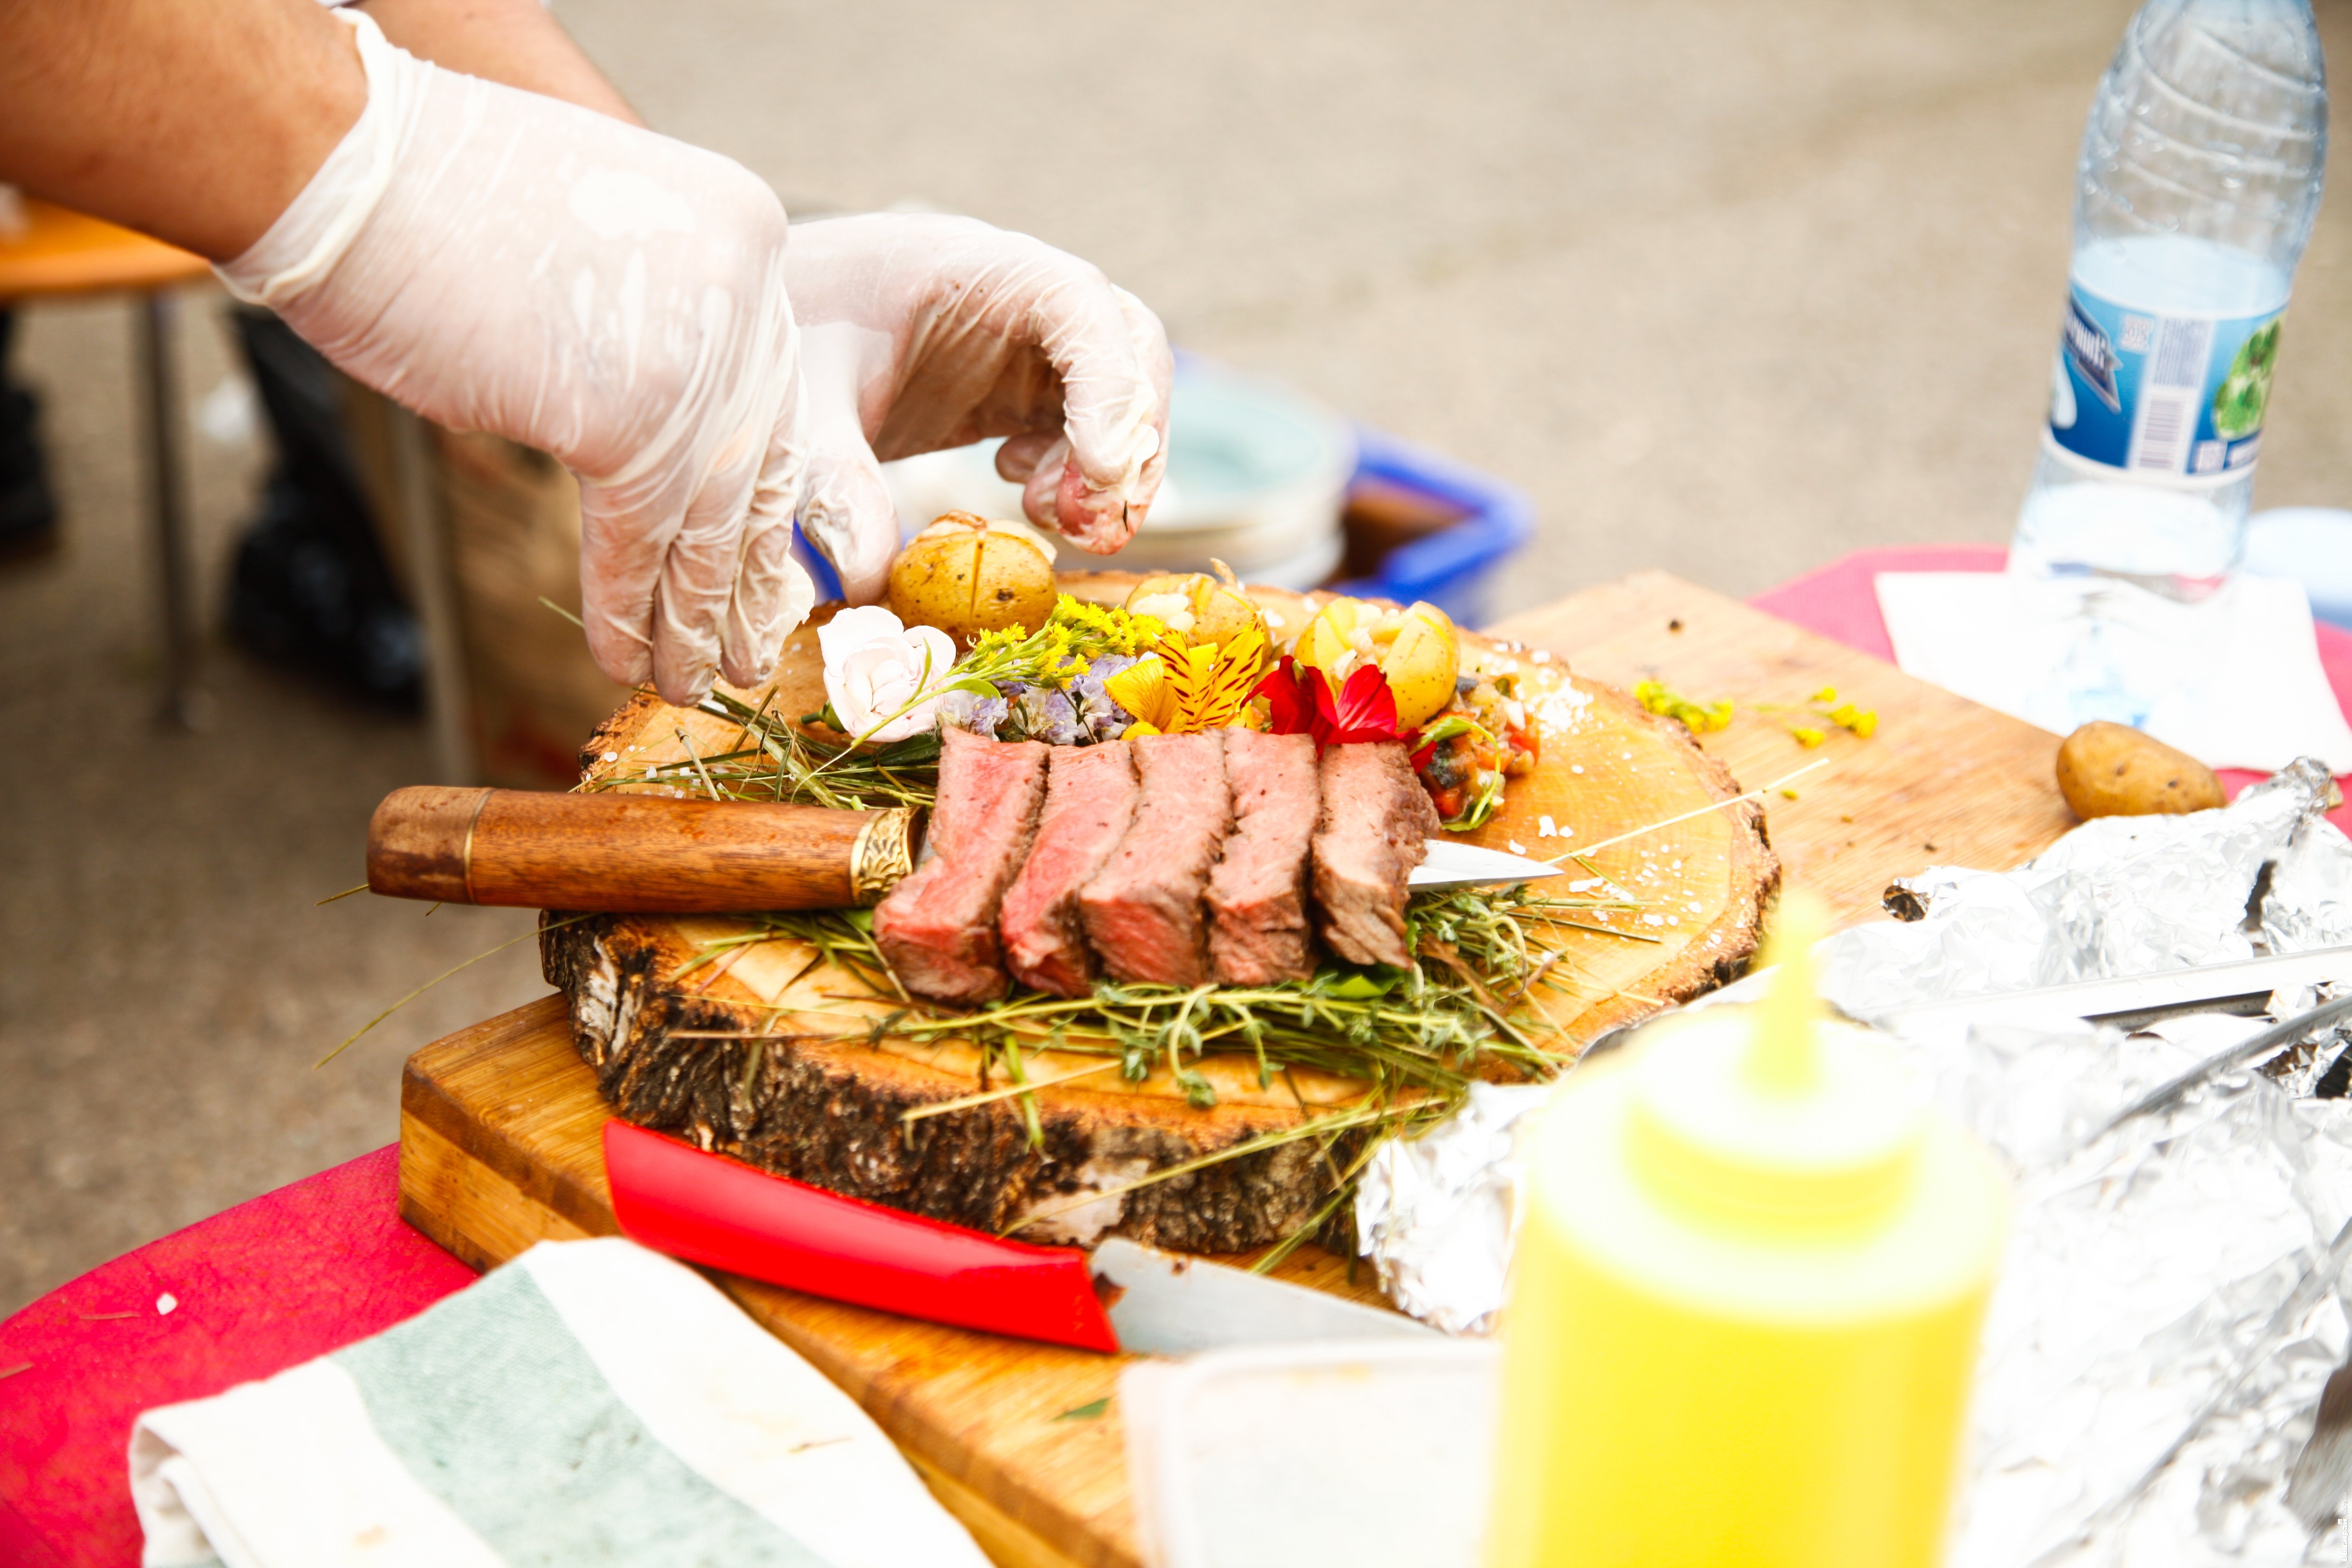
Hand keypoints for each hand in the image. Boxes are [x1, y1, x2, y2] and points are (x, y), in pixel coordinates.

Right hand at [219, 13, 808, 705]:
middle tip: (747, 646)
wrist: (343, 161)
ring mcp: (699, 359)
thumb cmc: (438, 192)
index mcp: (746, 231)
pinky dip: (626, 608)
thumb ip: (657, 312)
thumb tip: (657, 401)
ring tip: (693, 682)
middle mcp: (747, 292)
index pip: (769, 388)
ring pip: (709, 520)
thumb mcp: (598, 241)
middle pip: (755, 462)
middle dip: (744, 569)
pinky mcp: (631, 419)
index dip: (759, 488)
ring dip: (692, 615)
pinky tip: (623, 661)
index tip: (760, 558)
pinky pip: (640, 541)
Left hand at [787, 213, 1170, 603]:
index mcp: (978, 266)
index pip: (1080, 304)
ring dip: (1110, 471)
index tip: (1101, 471)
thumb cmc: (788, 335)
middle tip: (1086, 521)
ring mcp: (1030, 346)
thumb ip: (834, 480)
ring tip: (1051, 521)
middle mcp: (1023, 298)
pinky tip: (1021, 497)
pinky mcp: (1021, 392)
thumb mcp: (801, 404)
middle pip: (1130, 350)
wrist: (762, 322)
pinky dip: (1078, 479)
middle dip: (1130, 439)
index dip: (1109, 385)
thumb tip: (868, 578)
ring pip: (1121, 397)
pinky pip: (1085, 432)